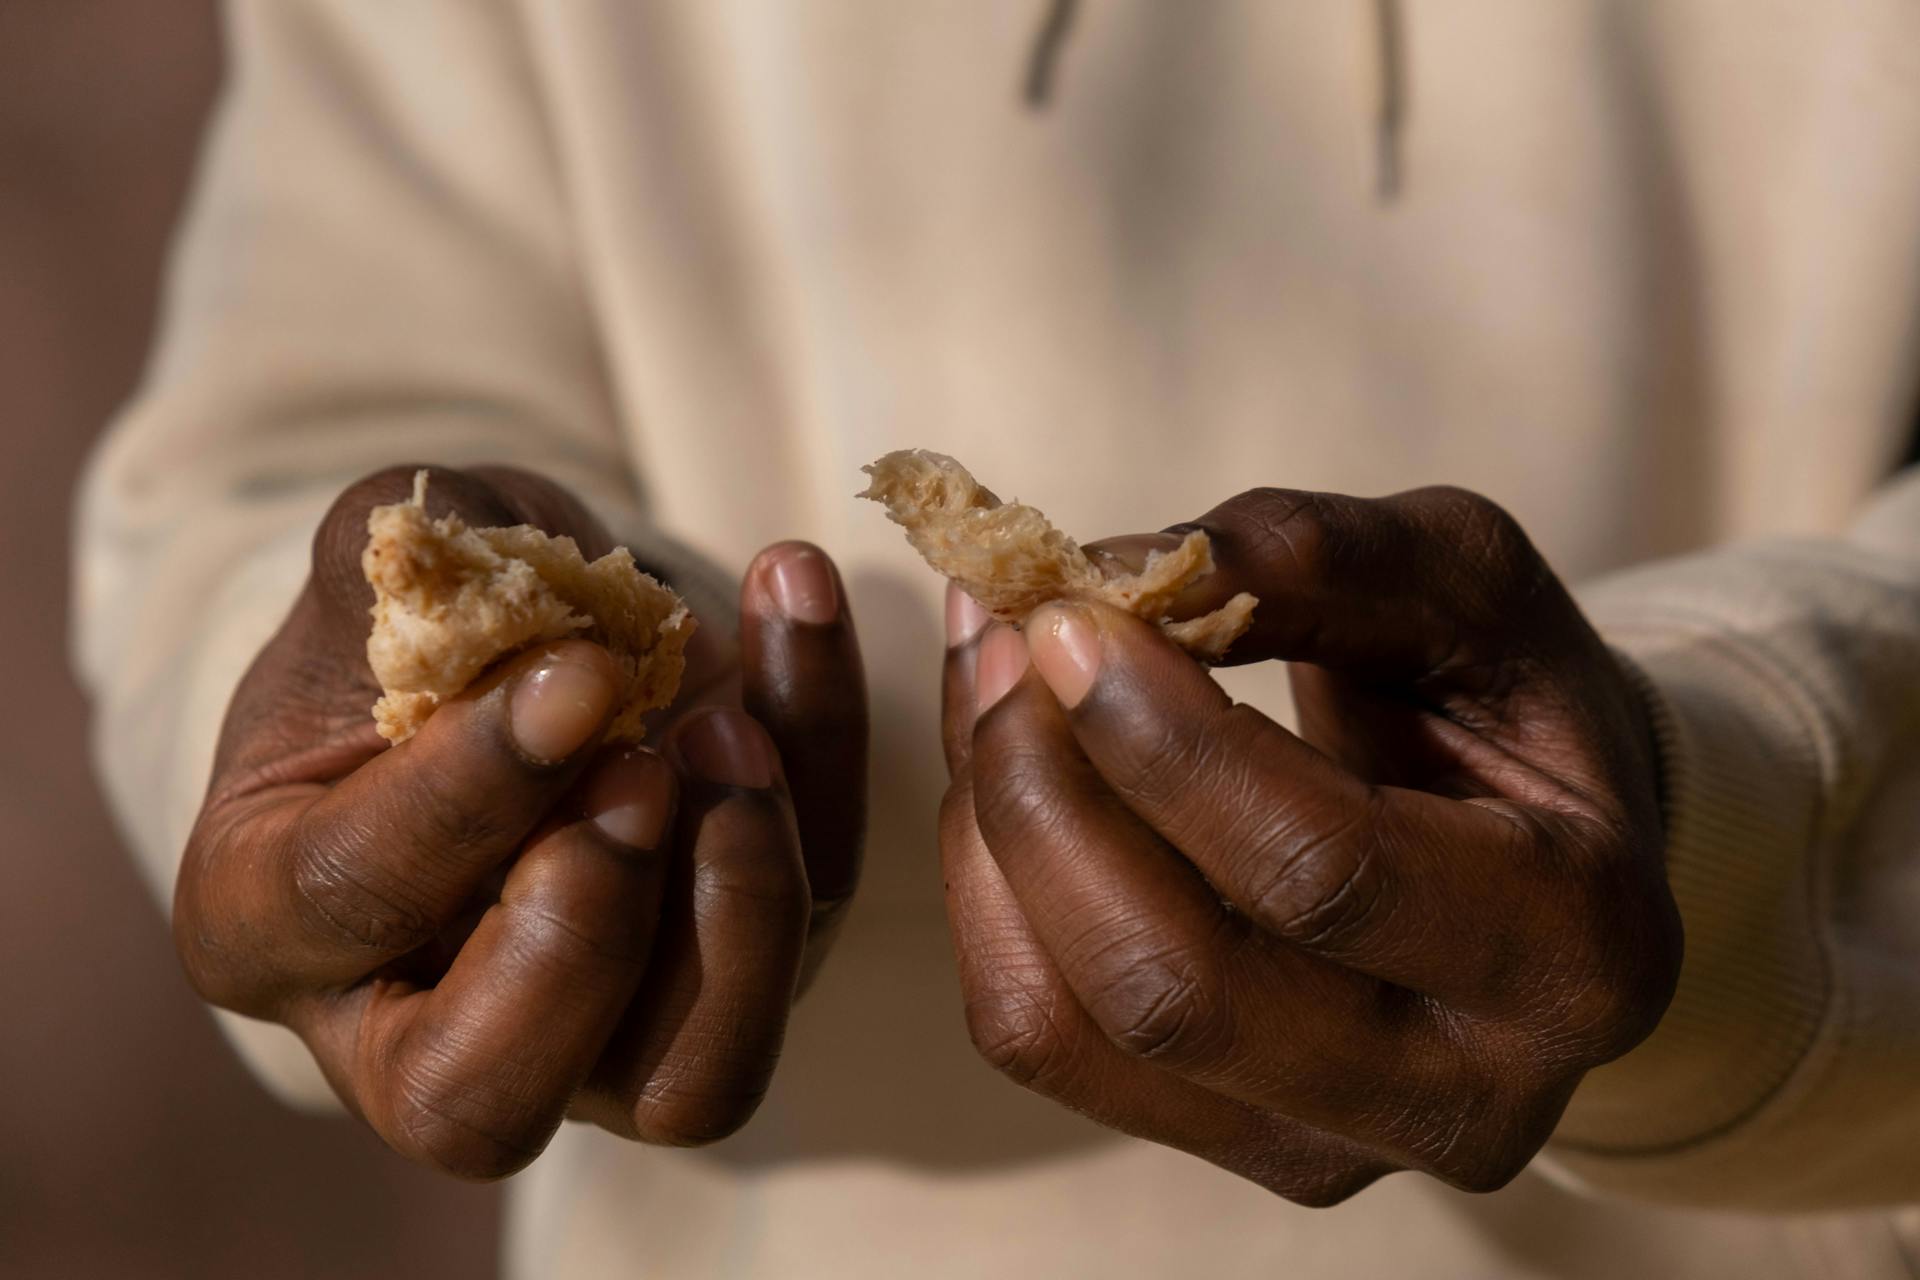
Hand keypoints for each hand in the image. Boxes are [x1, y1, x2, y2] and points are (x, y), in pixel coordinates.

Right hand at [176, 465, 865, 1177]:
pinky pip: (801, 936)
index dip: (472, 791)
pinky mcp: (722, 991)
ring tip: (738, 721)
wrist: (528, 641)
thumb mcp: (380, 566)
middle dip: (585, 935)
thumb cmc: (420, 617)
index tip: (581, 674)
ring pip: (691, 1084)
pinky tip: (795, 622)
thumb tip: (508, 591)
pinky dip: (827, 784)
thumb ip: (420, 565)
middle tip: (644, 767)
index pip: (352, 899)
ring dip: (744, 899)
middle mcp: (412, 1026)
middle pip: (483, 1104)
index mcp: (270, 920)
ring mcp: (587, 1041)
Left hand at [940, 485, 1679, 1202]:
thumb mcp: (1468, 585)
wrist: (1537, 846)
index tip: (1069, 613)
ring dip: (992, 835)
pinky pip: (1040, 1037)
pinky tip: (1002, 781)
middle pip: (1176, 984)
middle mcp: (1462, 1096)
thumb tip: (1122, 569)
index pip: (1320, 870)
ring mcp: (1331, 1150)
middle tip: (1008, 643)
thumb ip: (1318, 558)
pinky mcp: (1228, 1147)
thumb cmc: (1504, 703)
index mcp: (1575, 945)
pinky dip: (985, 893)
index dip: (1163, 742)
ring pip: (1078, 1027)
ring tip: (993, 689)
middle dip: (1048, 793)